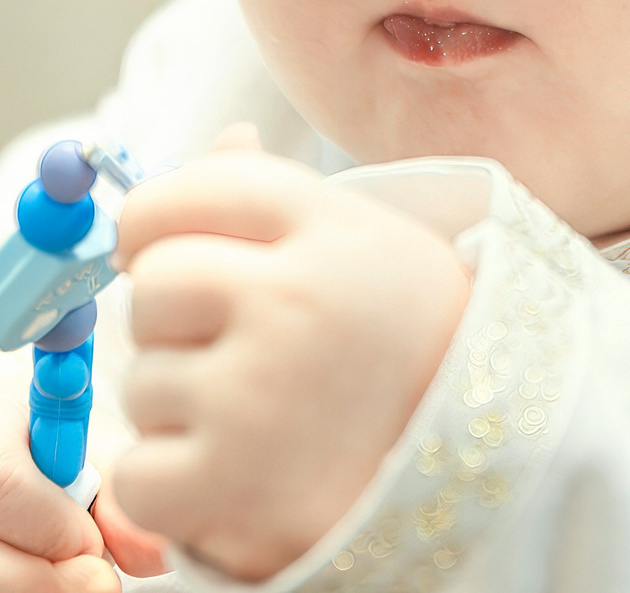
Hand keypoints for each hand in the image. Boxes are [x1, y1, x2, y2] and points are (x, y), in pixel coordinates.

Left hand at [108, 128, 472, 579]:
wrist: (492, 473)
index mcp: (333, 233)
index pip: (196, 190)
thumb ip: (286, 197)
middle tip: (235, 353)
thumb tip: (224, 140)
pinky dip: (170, 490)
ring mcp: (257, 396)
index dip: (154, 220)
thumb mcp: (372, 250)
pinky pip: (137, 475)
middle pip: (156, 284)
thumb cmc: (411, 351)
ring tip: (261, 424)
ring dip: (179, 412)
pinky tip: (234, 482)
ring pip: (142, 382)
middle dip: (174, 322)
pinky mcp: (229, 485)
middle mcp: (294, 302)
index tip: (154, 249)